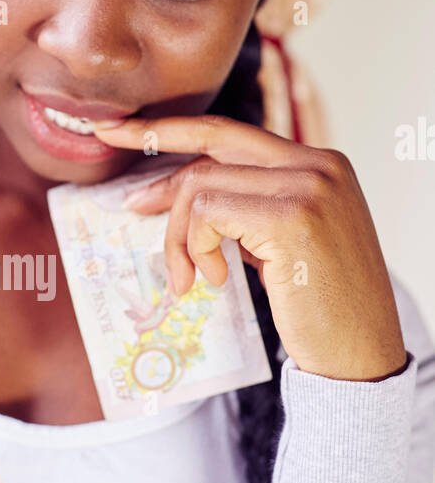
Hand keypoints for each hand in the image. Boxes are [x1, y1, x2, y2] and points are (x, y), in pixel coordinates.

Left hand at [91, 113, 407, 382]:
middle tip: (125, 198)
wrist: (360, 353)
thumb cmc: (319, 305)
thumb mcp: (282, 240)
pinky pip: (207, 214)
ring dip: (179, 237)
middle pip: (211, 144)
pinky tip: (214, 280)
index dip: (174, 129)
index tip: (122, 132)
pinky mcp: (292, 218)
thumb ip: (246, 207)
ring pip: (200, 185)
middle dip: (154, 153)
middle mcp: (318, 164)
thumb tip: (175, 193)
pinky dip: (195, 248)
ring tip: (191, 277)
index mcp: (320, 162)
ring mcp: (308, 186)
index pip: (232, 132)